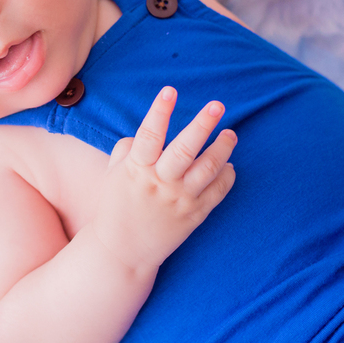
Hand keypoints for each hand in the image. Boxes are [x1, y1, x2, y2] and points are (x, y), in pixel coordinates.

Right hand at [94, 86, 236, 271]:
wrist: (122, 252)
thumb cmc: (115, 207)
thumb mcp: (113, 174)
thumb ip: (128, 149)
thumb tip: (146, 131)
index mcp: (136, 170)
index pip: (149, 135)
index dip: (160, 111)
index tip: (170, 90)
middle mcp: (160, 183)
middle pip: (185, 149)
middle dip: (202, 124)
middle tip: (218, 105)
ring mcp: (179, 200)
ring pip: (208, 169)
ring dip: (223, 147)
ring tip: (230, 133)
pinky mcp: (194, 215)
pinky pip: (217, 192)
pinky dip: (227, 175)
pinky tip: (228, 163)